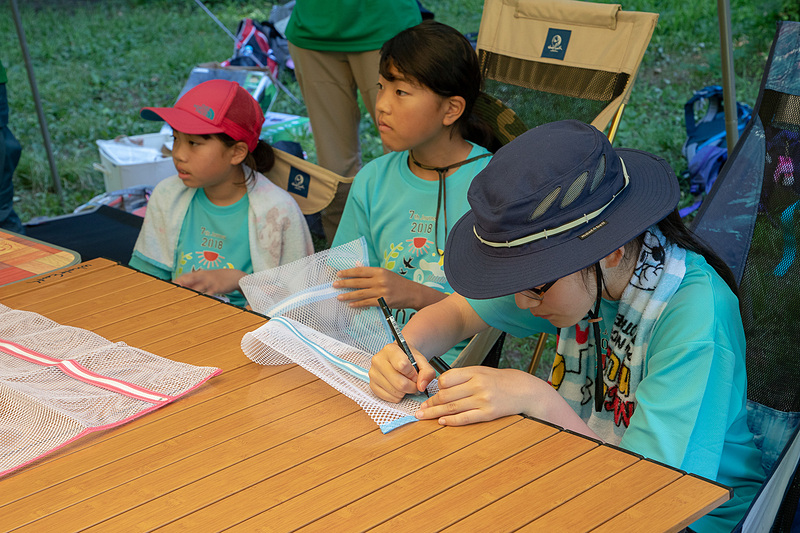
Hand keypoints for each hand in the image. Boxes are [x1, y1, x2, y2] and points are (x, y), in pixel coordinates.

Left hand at [174, 268, 245, 295]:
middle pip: (188, 281)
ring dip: (189, 295)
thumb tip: (181, 287)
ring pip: (197, 289)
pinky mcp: (216, 288)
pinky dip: (202, 299)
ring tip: (180, 302)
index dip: (176, 282)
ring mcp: (209, 282)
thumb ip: (194, 282)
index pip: (184, 277)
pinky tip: (197, 304)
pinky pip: (208, 295)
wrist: (233, 276)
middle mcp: (202, 276)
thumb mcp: (205, 277)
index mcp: (199, 274)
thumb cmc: (216, 278)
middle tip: (171, 294)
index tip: (167, 287)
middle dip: (179, 287)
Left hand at [333, 266, 420, 308]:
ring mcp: (381, 292)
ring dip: (348, 295)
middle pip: (358, 282)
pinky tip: (351, 304)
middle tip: (334, 284)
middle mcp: (379, 280)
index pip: (360, 271)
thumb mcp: (386, 274)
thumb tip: (356, 267)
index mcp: (379, 271)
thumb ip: (371, 272)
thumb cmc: (398, 283)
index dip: (348, 272)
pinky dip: (358, 304)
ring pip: (360, 293)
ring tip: (339, 297)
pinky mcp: (383, 302)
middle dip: (344, 283)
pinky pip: (367, 303)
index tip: (339, 273)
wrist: (412, 293)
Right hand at [369, 342, 435, 401]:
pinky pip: (389, 398)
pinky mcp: (372, 385)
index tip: (415, 373)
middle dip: (411, 386)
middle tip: (414, 382)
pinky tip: (398, 388)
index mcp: (390, 349)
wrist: (399, 358)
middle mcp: (378, 360)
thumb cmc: (409, 358)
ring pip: (395, 392)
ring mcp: (373, 373)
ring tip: (406, 383)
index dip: (413, 373)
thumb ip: (427, 372)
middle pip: (399, 383)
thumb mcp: (422, 361)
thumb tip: (421, 387)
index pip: (402, 365)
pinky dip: (397, 396)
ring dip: (405, 392)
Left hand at [415, 367, 545, 425]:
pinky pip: (465, 418)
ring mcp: (483, 400)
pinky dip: (451, 421)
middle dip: (431, 402)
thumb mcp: (481, 371)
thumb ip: (462, 377)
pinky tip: (441, 421)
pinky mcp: (488, 414)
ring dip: (435, 413)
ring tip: (423, 416)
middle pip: (447, 395)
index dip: (436, 387)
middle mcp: (478, 385)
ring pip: (453, 407)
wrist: (522, 390)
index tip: (429, 393)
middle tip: (421, 408)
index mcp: (474, 372)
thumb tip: (440, 387)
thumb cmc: (498, 380)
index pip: (447, 378)